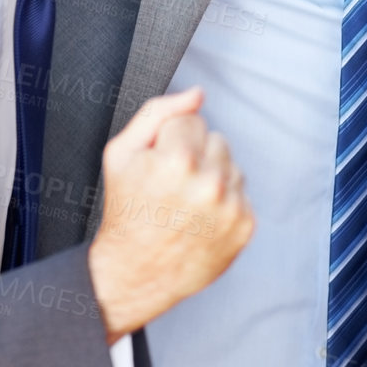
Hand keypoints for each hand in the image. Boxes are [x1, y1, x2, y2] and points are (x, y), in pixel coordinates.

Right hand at [87, 88, 254, 340]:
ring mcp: (231, 206)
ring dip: (213, 178)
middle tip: (171, 188)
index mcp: (179, 160)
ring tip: (185, 204)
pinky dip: (225, 203)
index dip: (170, 141)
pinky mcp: (245, 226)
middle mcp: (211, 182)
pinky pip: (242, 192)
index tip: (158, 167)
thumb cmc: (126, 211)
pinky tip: (201, 219)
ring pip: (232, 165)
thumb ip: (158, 113)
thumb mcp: (121, 154)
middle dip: (195, 156)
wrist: (135, 272)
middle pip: (217, 140)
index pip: (192, 120)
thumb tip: (198, 94)